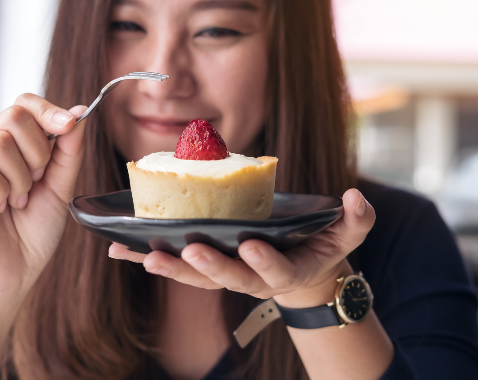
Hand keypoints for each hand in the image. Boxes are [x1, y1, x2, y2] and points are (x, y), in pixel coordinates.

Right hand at [0, 94, 87, 303]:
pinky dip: (0, 190)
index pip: (24, 104)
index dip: (48, 110)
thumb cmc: (34, 231)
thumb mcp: (61, 186)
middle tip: (36, 183)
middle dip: (38, 152)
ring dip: (20, 178)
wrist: (13, 273)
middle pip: (14, 116)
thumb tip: (78, 110)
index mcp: (11, 144)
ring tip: (17, 201)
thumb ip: (69, 150)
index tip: (69, 125)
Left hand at [109, 188, 374, 307]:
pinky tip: (120, 250)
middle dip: (209, 266)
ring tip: (143, 256)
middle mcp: (252, 279)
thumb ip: (355, 220)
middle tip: (190, 250)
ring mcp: (226, 275)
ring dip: (170, 267)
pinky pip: (176, 265)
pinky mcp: (206, 267)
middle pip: (229, 279)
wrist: (300, 267)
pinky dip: (148, 258)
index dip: (265, 261)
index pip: (276, 272)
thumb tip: (357, 198)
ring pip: (196, 277)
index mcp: (286, 272)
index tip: (252, 245)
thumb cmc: (320, 244)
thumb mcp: (345, 233)